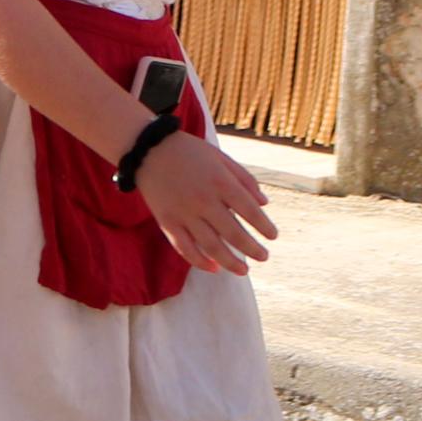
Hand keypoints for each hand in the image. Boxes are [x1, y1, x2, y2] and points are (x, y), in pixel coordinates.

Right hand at [135, 131, 276, 276]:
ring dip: (231, 262)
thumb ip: (244, 179)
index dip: (264, 226)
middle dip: (253, 249)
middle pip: (234, 233)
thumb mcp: (221, 158)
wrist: (148, 149)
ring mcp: (184, 213)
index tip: (272, 236)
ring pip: (211, 246)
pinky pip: (185, 248)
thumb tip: (264, 203)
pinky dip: (200, 261)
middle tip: (264, 257)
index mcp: (220, 182)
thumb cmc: (189, 151)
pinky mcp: (167, 222)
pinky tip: (214, 268)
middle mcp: (204, 200)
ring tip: (244, 271)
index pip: (250, 211)